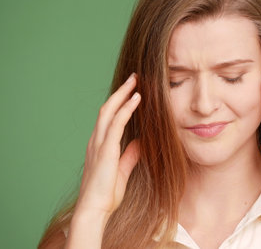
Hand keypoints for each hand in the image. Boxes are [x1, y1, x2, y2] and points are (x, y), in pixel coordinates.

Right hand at [74, 73, 140, 220]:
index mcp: (99, 145)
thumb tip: (140, 143)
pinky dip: (127, 108)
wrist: (95, 209)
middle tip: (134, 78)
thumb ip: (130, 155)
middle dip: (120, 91)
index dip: (119, 102)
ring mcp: (99, 143)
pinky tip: (137, 98)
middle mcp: (96, 140)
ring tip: (135, 81)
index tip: (131, 91)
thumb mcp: (123, 170)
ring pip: (109, 111)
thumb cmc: (106, 193)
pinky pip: (117, 123)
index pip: (109, 117)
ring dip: (123, 94)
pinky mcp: (105, 149)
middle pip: (107, 108)